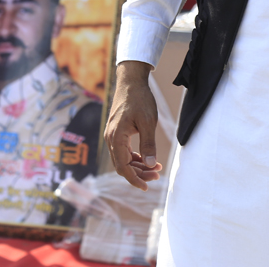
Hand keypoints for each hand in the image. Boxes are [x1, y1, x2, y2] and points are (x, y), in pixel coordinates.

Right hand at [105, 61, 160, 189]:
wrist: (131, 81)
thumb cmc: (140, 99)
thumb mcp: (148, 122)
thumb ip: (149, 145)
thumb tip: (151, 165)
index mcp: (116, 137)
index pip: (123, 166)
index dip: (134, 179)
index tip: (147, 187)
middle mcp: (111, 138)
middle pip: (122, 165)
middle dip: (139, 174)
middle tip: (157, 176)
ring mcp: (113, 135)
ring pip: (123, 159)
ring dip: (138, 166)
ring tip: (156, 168)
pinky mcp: (117, 132)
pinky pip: (124, 151)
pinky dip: (135, 157)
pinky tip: (148, 159)